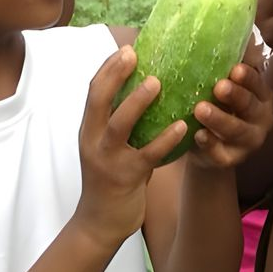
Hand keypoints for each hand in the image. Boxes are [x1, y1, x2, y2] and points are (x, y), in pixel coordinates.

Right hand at [72, 47, 188, 245]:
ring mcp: (108, 160)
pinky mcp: (126, 178)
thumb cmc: (113, 178)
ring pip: (119, 126)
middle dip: (114, 75)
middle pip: (98, 101)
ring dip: (137, 102)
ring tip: (158, 83)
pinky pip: (148, 155)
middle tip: (133, 54)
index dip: (107, 69)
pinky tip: (183, 126)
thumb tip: (150, 88)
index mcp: (89, 129)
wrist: (101, 223)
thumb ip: (123, 122)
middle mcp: (93, 140)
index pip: (92, 92)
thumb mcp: (110, 146)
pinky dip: (165, 139)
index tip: (126, 48)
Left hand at [186, 58, 272, 167]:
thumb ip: (225, 63)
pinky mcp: (231, 159)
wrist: (208, 146)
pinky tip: (198, 135)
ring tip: (200, 109)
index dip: (248, 77)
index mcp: (261, 95)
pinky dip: (210, 145)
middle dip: (235, 96)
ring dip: (219, 119)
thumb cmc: (217, 105)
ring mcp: (248, 141)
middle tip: (218, 86)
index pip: (257, 84)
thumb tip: (225, 27)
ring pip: (237, 130)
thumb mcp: (222, 84)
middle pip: (250, 106)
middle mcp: (260, 118)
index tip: (234, 69)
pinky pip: (222, 154)